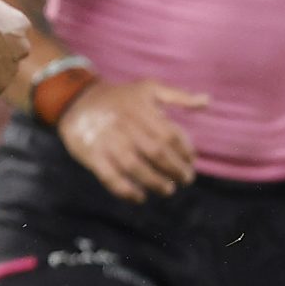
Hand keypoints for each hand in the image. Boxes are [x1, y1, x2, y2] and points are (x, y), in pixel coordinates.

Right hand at [57, 78, 208, 202]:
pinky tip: (140, 197)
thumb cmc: (120, 97)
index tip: (192, 160)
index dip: (185, 150)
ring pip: (135, 167)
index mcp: (142, 110)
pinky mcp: (92, 155)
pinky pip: (110, 178)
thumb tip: (207, 101)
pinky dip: (126, 192)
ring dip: (155, 182)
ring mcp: (108, 142)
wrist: (77, 100)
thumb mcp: (149, 88)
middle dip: (175, 169)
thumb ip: (178, 96)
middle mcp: (126, 126)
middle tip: (186, 178)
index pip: (170, 135)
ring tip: (169, 189)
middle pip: (156, 153)